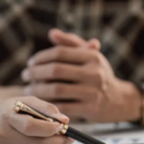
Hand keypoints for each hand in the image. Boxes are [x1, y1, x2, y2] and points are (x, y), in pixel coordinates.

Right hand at [0, 96, 73, 143]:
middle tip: (69, 137)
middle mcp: (5, 135)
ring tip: (61, 140)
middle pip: (36, 143)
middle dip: (57, 142)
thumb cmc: (7, 109)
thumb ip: (45, 108)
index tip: (62, 126)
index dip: (49, 128)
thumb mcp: (24, 101)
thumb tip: (65, 120)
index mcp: (7, 117)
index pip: (30, 126)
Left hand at [22, 29, 141, 122]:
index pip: (60, 53)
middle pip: (56, 70)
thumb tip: (52, 33)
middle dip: (35, 73)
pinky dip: (48, 105)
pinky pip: (62, 107)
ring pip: (56, 90)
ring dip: (38, 90)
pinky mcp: (90, 109)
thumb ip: (71, 43)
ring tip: (28, 89)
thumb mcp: (89, 56)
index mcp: (92, 57)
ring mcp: (93, 92)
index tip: (30, 63)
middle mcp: (94, 73)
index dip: (41, 57)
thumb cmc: (98, 74)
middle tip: (25, 76)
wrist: (119, 100)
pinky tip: (40, 103)